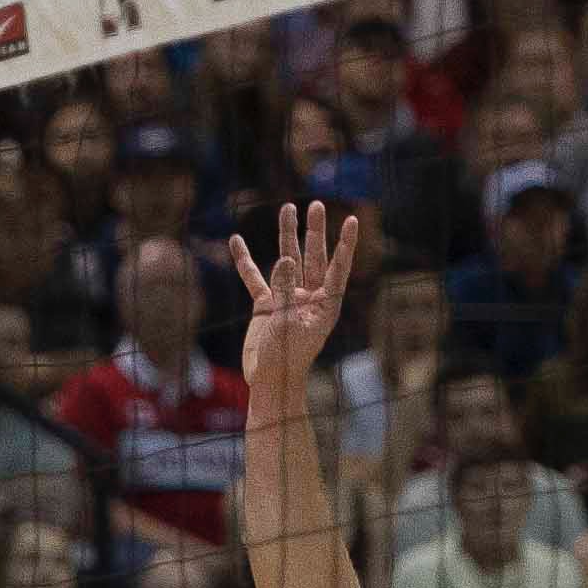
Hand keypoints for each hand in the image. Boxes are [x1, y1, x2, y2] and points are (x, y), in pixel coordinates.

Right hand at [230, 202, 359, 406]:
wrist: (268, 382)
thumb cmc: (285, 359)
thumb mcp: (286, 324)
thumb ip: (285, 290)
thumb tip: (285, 257)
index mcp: (324, 305)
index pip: (337, 269)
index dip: (345, 245)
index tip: (352, 220)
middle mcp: (309, 298)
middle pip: (314, 258)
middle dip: (314, 231)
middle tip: (316, 205)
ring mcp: (287, 299)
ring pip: (287, 261)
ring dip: (287, 236)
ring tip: (286, 209)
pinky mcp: (266, 305)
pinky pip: (255, 278)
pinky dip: (246, 261)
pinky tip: (236, 241)